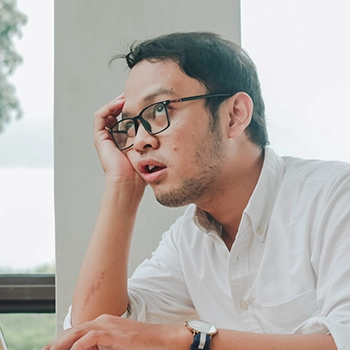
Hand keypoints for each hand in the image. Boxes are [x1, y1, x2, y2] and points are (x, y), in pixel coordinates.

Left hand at [42, 315, 188, 349]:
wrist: (162, 338)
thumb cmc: (142, 343)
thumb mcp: (117, 344)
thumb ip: (101, 346)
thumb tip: (87, 349)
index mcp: (103, 323)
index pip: (77, 330)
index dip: (61, 340)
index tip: (51, 349)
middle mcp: (103, 321)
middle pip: (73, 330)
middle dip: (56, 342)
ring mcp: (108, 326)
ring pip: (78, 332)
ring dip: (63, 344)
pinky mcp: (114, 333)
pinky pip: (91, 338)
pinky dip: (79, 346)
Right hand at [94, 95, 144, 189]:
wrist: (129, 182)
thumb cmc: (140, 171)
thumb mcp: (150, 150)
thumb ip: (153, 140)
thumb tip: (168, 128)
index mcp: (123, 139)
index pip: (125, 118)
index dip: (132, 108)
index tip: (143, 101)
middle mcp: (113, 137)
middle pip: (115, 114)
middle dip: (124, 102)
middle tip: (135, 95)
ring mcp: (105, 137)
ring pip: (107, 113)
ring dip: (116, 102)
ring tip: (127, 96)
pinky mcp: (99, 138)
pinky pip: (100, 117)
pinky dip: (109, 107)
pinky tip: (121, 103)